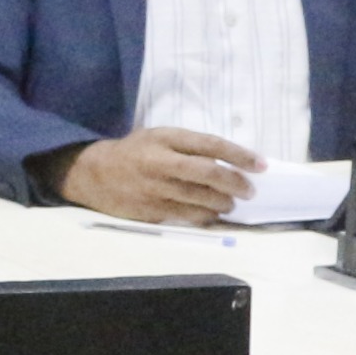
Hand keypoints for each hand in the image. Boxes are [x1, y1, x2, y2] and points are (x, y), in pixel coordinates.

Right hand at [59, 127, 260, 225]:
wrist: (95, 174)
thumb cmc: (135, 152)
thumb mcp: (159, 138)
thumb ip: (189, 146)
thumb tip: (230, 161)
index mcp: (164, 138)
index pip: (210, 144)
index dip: (239, 155)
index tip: (261, 164)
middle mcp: (159, 162)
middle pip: (207, 173)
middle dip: (235, 183)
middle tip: (248, 190)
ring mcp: (154, 188)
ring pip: (200, 199)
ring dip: (222, 203)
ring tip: (230, 203)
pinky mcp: (150, 210)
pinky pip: (186, 216)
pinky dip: (204, 216)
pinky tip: (211, 214)